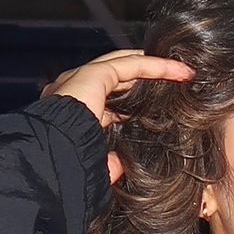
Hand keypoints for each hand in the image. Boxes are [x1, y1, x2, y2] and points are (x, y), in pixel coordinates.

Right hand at [41, 49, 193, 184]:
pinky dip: (157, 67)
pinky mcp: (93, 75)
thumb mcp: (93, 166)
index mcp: (72, 110)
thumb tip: (121, 165)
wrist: (48, 159)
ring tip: (184, 72)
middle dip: (149, 77)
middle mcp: (74, 89)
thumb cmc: (66, 168)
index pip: (109, 97)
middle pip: (118, 75)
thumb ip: (109, 164)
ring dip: (158, 68)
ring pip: (127, 65)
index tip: (160, 104)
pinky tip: (179, 72)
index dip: (136, 99)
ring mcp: (81, 78)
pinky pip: (132, 65)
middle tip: (178, 80)